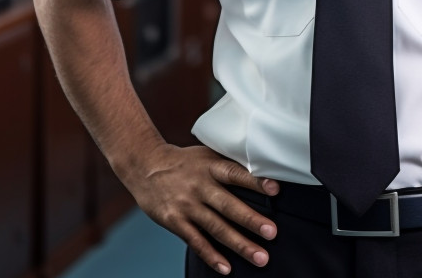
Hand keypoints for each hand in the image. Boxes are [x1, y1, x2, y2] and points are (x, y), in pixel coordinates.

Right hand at [122, 143, 278, 273]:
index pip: (236, 173)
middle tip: (272, 232)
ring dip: (239, 244)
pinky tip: (227, 267)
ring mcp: (187, 205)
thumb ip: (228, 165)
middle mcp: (200, 186)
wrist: (146, 167)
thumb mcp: (206, 155)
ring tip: (260, 257)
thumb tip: (261, 172)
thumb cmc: (185, 162)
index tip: (275, 190)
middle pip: (228, 205)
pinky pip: (196, 241)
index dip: (255, 181)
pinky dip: (212, 255)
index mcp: (210, 166)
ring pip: (216, 227)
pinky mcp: (174, 221)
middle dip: (251, 220)